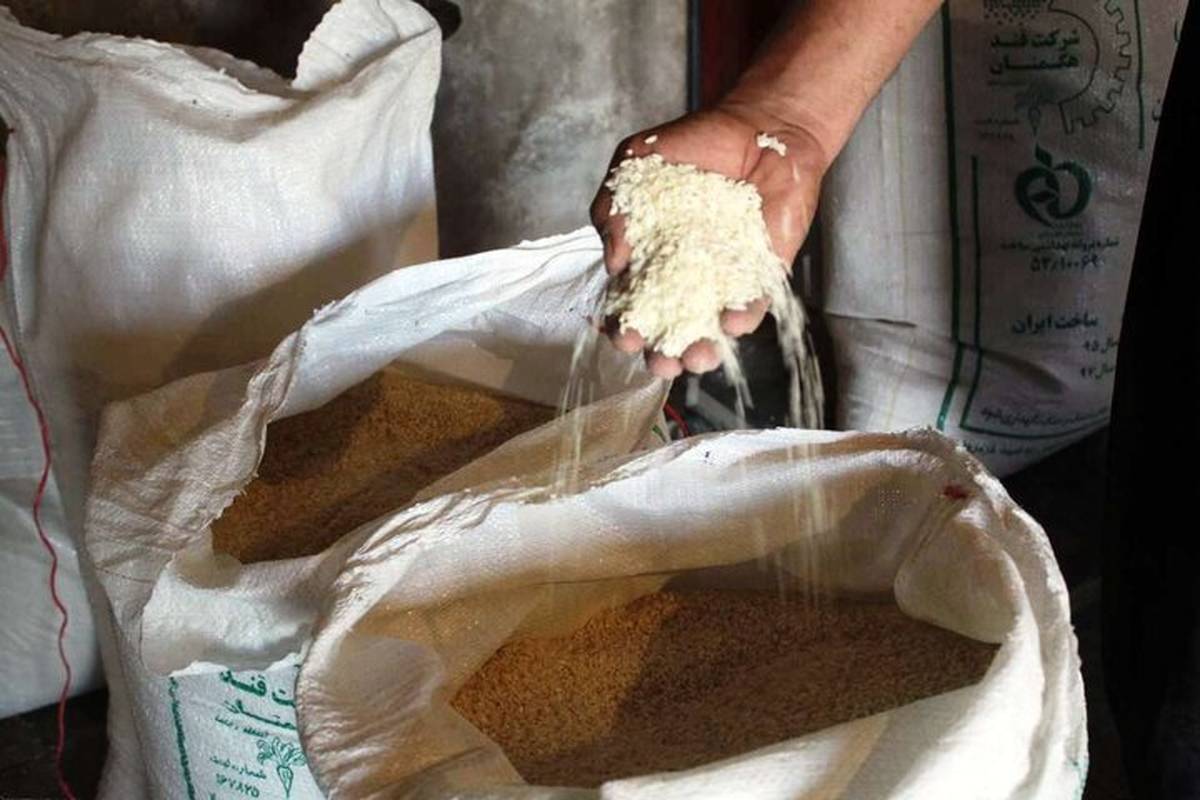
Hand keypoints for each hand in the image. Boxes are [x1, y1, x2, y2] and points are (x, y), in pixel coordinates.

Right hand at [590, 103, 827, 378]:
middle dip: (660, 352)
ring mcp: (723, 278)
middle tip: (657, 360)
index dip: (623, 324)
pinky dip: (742, 316)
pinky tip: (732, 320)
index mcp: (650, 257)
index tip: (621, 334)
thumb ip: (616, 206)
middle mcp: (685, 276)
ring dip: (700, 349)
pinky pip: (752, 304)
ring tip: (695, 357)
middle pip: (668, 328)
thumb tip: (614, 260)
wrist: (762, 127)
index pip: (630, 303)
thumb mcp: (638, 163)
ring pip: (709, 328)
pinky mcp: (761, 274)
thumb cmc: (697, 144)